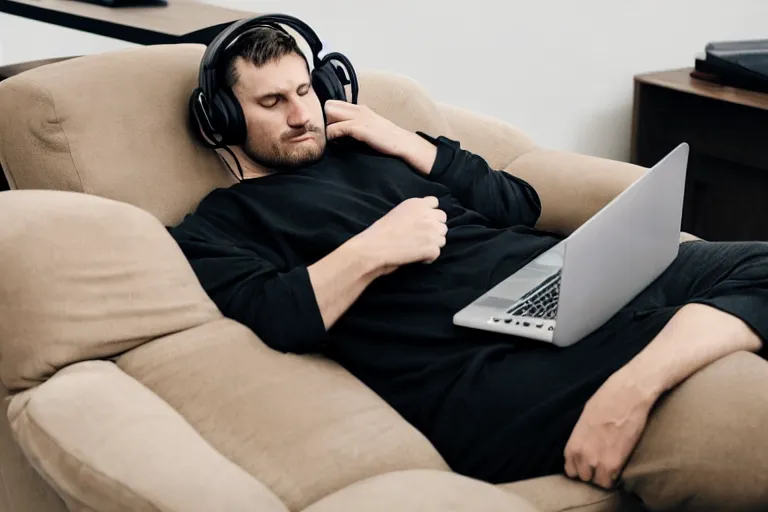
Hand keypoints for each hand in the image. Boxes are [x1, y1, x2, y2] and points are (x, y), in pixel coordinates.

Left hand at [325, 100, 415, 156]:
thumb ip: (359, 126)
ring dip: (327, 128)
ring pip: (329, 114)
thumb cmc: (388, 140)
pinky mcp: (359, 128)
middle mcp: (359, 109)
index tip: (329, 128)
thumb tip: (345, 134)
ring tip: (331, 139)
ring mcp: (359, 117)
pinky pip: (336, 128)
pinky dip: (332, 136)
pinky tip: (336, 143)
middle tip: (329, 134)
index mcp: (361, 109)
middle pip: (329, 105)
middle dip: (325, 120)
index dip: (329, 116)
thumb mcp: (371, 128)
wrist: (404, 144)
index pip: (335, 104)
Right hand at [351, 196, 446, 273]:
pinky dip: (428, 257)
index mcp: (417, 204)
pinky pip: (437, 253)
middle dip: (435, 228)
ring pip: (442, 238)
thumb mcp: (398, 212)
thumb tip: (426, 219)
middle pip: (442, 220)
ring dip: (433, 243)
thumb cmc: (381, 232)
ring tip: (418, 248)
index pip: (435, 203)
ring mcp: (432, 231)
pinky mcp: (432, 247)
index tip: (425, 221)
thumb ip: (415, 212)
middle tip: (422, 237)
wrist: (374, 248)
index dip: (431, 213)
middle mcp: (427, 215)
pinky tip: (417, 258)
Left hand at [563, 370, 656, 488]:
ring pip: (597, 483)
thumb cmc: (606, 402)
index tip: (589, 465)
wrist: (627, 395)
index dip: (581, 468)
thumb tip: (584, 446)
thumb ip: (582, 438)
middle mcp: (582, 455)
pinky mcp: (614, 464)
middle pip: (584, 477)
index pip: (570, 469)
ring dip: (604, 477)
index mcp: (573, 443)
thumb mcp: (585, 419)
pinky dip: (615, 479)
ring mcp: (597, 461)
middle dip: (593, 472)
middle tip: (603, 464)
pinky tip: (619, 468)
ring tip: (612, 465)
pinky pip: (610, 483)